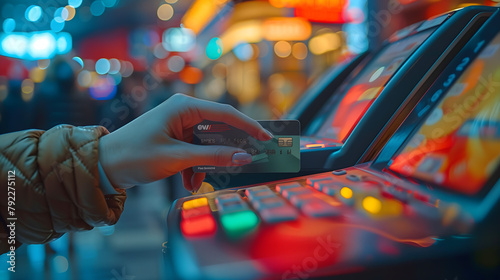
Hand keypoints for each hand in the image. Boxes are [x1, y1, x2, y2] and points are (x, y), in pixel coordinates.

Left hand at [98, 93, 271, 191]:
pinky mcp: (176, 137)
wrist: (104, 166)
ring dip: (206, 164)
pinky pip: (196, 151)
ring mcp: (180, 124)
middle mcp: (184, 111)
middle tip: (243, 163)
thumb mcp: (177, 158)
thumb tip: (244, 156)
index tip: (267, 139)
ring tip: (195, 181)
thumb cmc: (135, 156)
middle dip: (226, 150)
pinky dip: (195, 167)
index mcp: (184, 107)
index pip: (226, 114)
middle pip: (220, 128)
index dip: (249, 126)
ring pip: (208, 144)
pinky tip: (186, 181)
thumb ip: (213, 156)